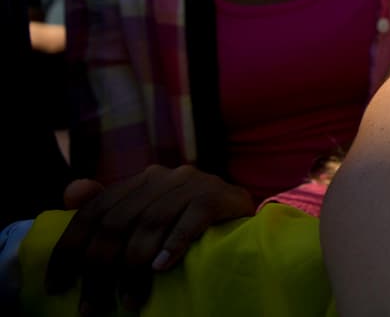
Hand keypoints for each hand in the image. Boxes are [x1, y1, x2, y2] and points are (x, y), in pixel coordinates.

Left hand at [45, 165, 254, 312]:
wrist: (241, 213)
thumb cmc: (187, 220)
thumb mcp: (147, 212)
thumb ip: (112, 204)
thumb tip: (71, 192)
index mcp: (139, 180)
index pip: (95, 210)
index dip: (71, 249)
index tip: (57, 287)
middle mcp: (163, 176)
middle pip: (119, 221)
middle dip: (101, 269)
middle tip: (93, 307)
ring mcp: (193, 183)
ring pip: (152, 222)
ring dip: (136, 267)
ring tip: (129, 301)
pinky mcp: (220, 194)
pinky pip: (193, 217)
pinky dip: (175, 243)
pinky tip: (162, 267)